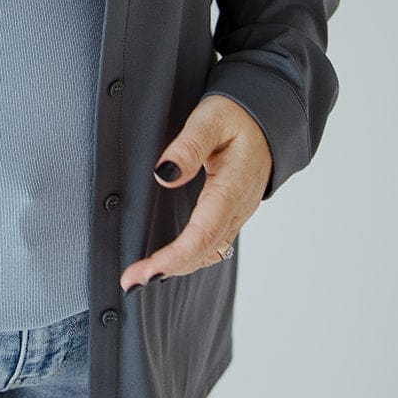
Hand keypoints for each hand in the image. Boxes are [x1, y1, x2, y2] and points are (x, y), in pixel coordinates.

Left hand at [119, 93, 272, 291]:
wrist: (267, 119)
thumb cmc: (236, 116)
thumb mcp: (210, 119)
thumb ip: (188, 146)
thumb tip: (163, 175)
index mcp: (232, 187)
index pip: (203, 233)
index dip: (175, 257)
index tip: (147, 272)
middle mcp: (238, 207)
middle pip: (204, 251)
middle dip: (167, 269)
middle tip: (129, 281)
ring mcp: (238, 213)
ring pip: (209, 252)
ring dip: (178, 267)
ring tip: (141, 275)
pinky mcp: (233, 212)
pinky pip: (213, 242)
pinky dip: (190, 256)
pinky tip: (168, 259)